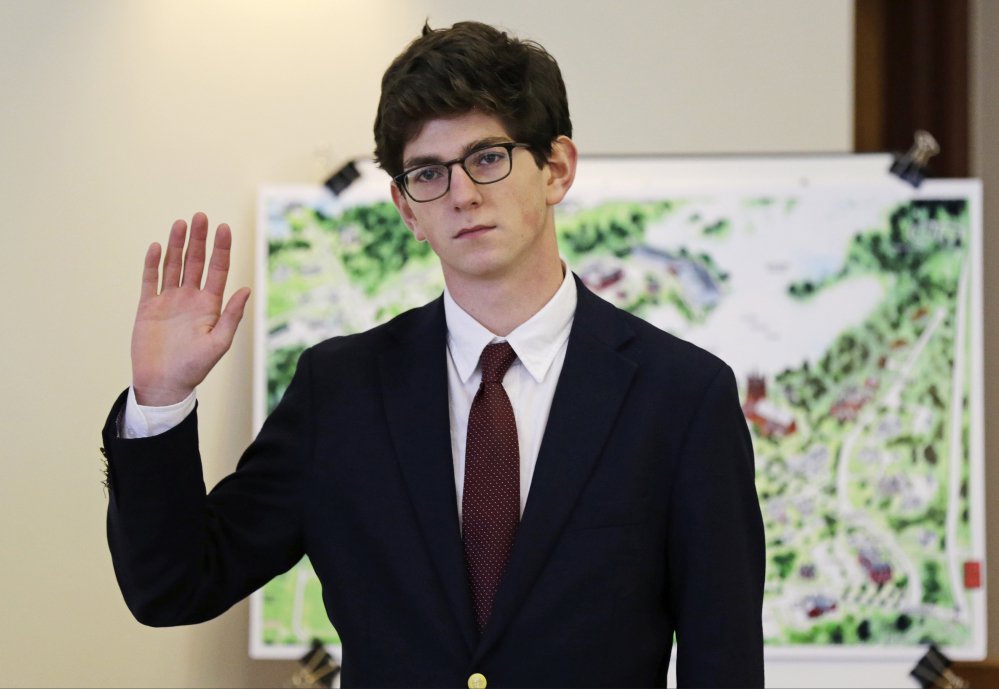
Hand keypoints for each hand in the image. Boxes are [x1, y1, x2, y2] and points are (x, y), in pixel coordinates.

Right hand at [131, 212, 250, 405]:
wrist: (163, 383)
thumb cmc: (194, 367)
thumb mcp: (219, 342)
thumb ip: (232, 315)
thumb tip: (247, 289)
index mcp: (210, 305)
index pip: (217, 270)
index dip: (221, 249)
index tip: (224, 228)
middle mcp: (190, 298)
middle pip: (195, 262)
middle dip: (198, 240)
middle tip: (201, 216)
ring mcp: (169, 301)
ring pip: (174, 266)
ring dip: (177, 245)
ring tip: (181, 223)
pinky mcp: (148, 307)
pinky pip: (151, 280)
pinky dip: (153, 264)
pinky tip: (158, 246)